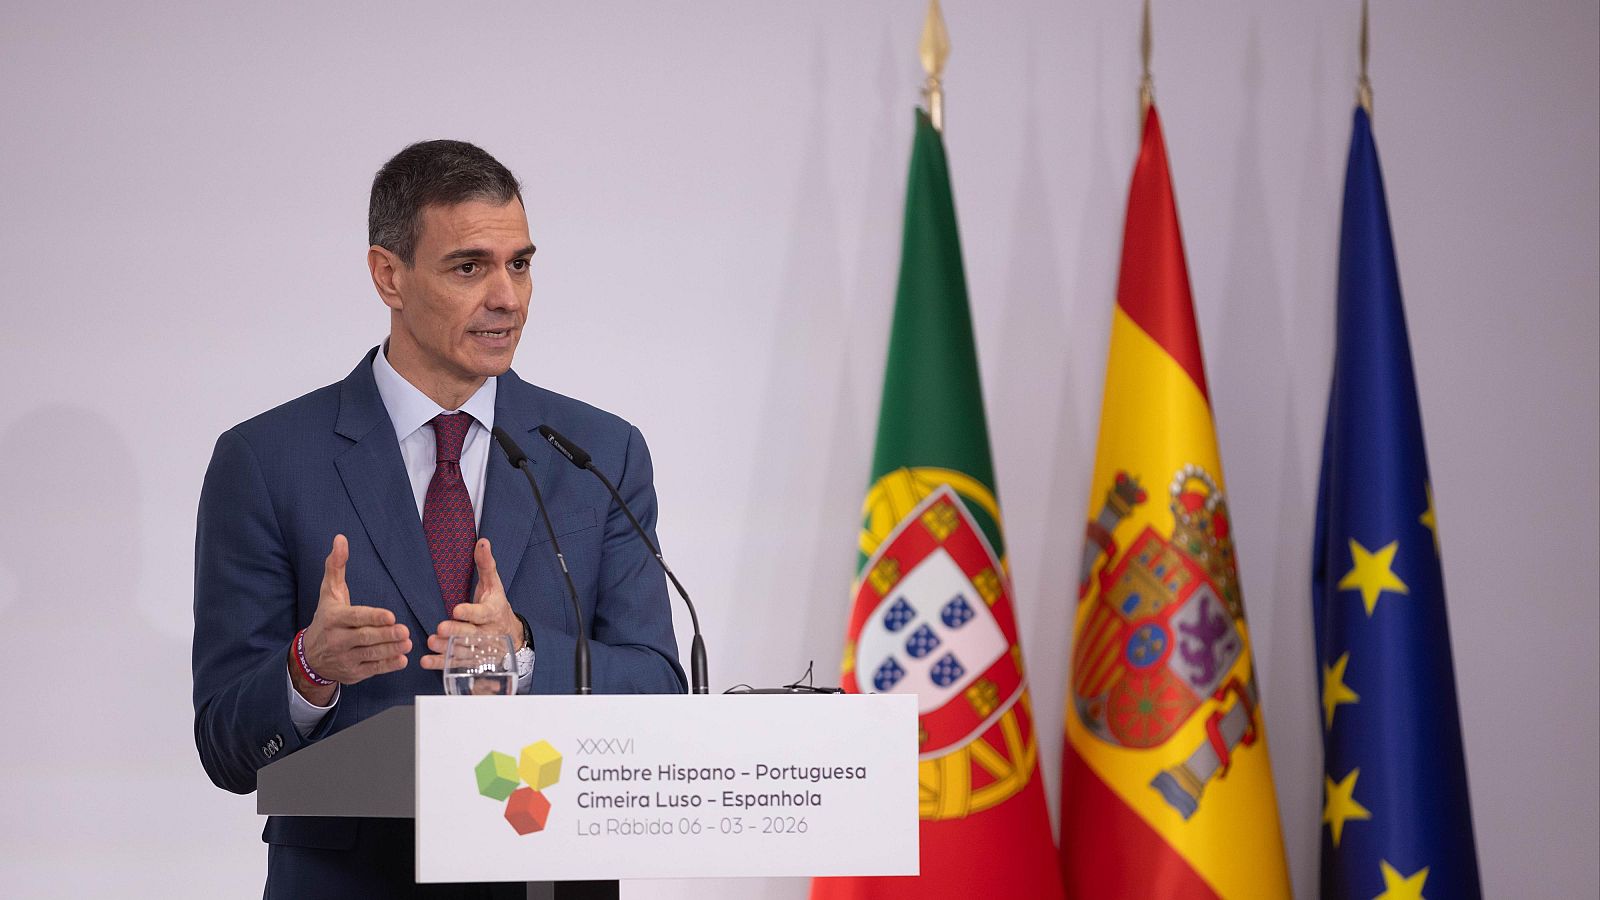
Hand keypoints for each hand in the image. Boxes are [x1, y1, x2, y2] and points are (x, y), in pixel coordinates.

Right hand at [290, 534, 411, 703]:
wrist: (309, 657)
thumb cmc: (326, 619)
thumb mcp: (329, 593)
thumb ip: (336, 566)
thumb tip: (341, 538)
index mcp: (334, 619)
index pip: (355, 618)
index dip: (373, 617)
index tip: (391, 616)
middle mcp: (338, 640)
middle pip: (365, 638)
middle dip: (386, 635)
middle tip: (404, 631)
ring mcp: (345, 658)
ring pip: (371, 654)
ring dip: (391, 649)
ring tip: (408, 642)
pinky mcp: (354, 673)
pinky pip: (373, 669)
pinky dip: (388, 665)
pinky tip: (402, 658)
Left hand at [422, 538, 523, 669]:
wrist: (511, 636)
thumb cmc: (496, 604)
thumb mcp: (494, 585)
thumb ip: (486, 564)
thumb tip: (482, 541)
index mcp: (493, 612)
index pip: (482, 613)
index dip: (470, 612)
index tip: (457, 610)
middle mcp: (488, 633)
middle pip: (472, 634)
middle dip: (456, 632)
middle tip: (440, 629)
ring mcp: (480, 649)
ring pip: (463, 651)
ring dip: (447, 649)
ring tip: (431, 643)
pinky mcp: (472, 660)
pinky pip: (457, 663)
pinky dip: (442, 664)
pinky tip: (427, 661)